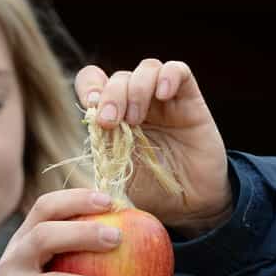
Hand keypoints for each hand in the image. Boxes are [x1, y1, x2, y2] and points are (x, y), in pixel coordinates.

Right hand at [0, 188, 132, 275]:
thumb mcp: (36, 268)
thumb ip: (66, 252)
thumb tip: (126, 236)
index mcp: (22, 242)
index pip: (44, 209)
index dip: (75, 200)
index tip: (109, 201)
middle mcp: (14, 263)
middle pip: (44, 237)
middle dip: (82, 233)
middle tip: (119, 237)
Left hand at [75, 59, 232, 232]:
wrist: (190, 206)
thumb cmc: (153, 194)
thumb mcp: (118, 181)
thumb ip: (101, 160)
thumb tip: (84, 144)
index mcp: (116, 118)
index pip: (94, 83)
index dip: (89, 87)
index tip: (90, 110)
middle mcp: (138, 104)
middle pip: (119, 77)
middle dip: (110, 96)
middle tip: (110, 123)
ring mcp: (164, 101)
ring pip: (146, 69)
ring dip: (136, 90)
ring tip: (136, 120)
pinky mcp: (189, 100)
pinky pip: (178, 71)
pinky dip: (168, 76)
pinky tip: (163, 94)